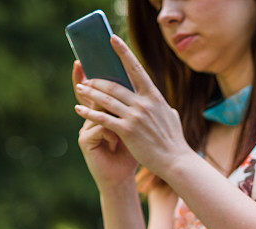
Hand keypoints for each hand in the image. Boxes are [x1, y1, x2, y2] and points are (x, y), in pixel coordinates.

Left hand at [73, 35, 193, 179]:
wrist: (175, 161)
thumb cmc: (174, 142)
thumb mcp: (172, 119)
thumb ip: (166, 110)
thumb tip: (167, 107)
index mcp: (154, 97)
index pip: (136, 69)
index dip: (123, 52)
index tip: (112, 39)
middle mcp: (144, 103)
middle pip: (114, 85)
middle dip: (97, 80)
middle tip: (86, 78)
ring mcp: (135, 117)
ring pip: (106, 100)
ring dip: (90, 93)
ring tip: (80, 89)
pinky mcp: (127, 131)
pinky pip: (103, 118)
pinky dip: (89, 113)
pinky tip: (79, 109)